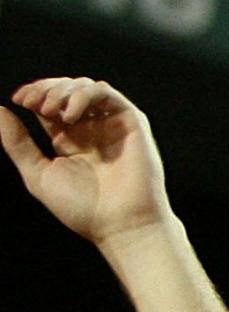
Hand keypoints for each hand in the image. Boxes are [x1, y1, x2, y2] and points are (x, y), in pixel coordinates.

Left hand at [4, 79, 170, 245]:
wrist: (121, 225)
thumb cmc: (84, 209)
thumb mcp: (38, 174)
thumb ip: (18, 143)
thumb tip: (0, 110)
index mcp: (71, 141)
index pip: (50, 103)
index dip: (34, 94)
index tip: (19, 100)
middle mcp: (92, 130)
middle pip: (65, 90)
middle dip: (45, 90)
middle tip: (31, 103)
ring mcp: (112, 125)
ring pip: (85, 87)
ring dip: (62, 90)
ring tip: (50, 110)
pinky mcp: (131, 123)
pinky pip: (106, 94)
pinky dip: (83, 95)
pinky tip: (70, 113)